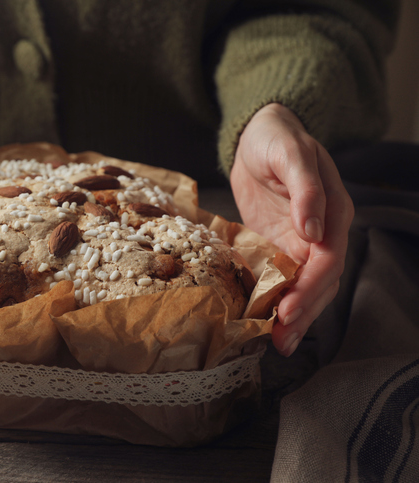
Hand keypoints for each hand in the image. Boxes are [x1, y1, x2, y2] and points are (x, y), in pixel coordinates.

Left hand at [231, 103, 353, 356]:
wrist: (258, 137)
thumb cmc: (277, 139)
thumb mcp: (290, 154)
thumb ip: (305, 189)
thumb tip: (314, 229)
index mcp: (333, 211)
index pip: (328, 260)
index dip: (309, 288)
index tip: (288, 310)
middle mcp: (323, 232)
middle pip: (321, 281)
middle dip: (303, 312)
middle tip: (282, 340)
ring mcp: (303, 241)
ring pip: (306, 286)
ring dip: (296, 316)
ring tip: (280, 344)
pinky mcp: (282, 245)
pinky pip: (286, 278)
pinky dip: (280, 301)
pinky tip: (269, 323)